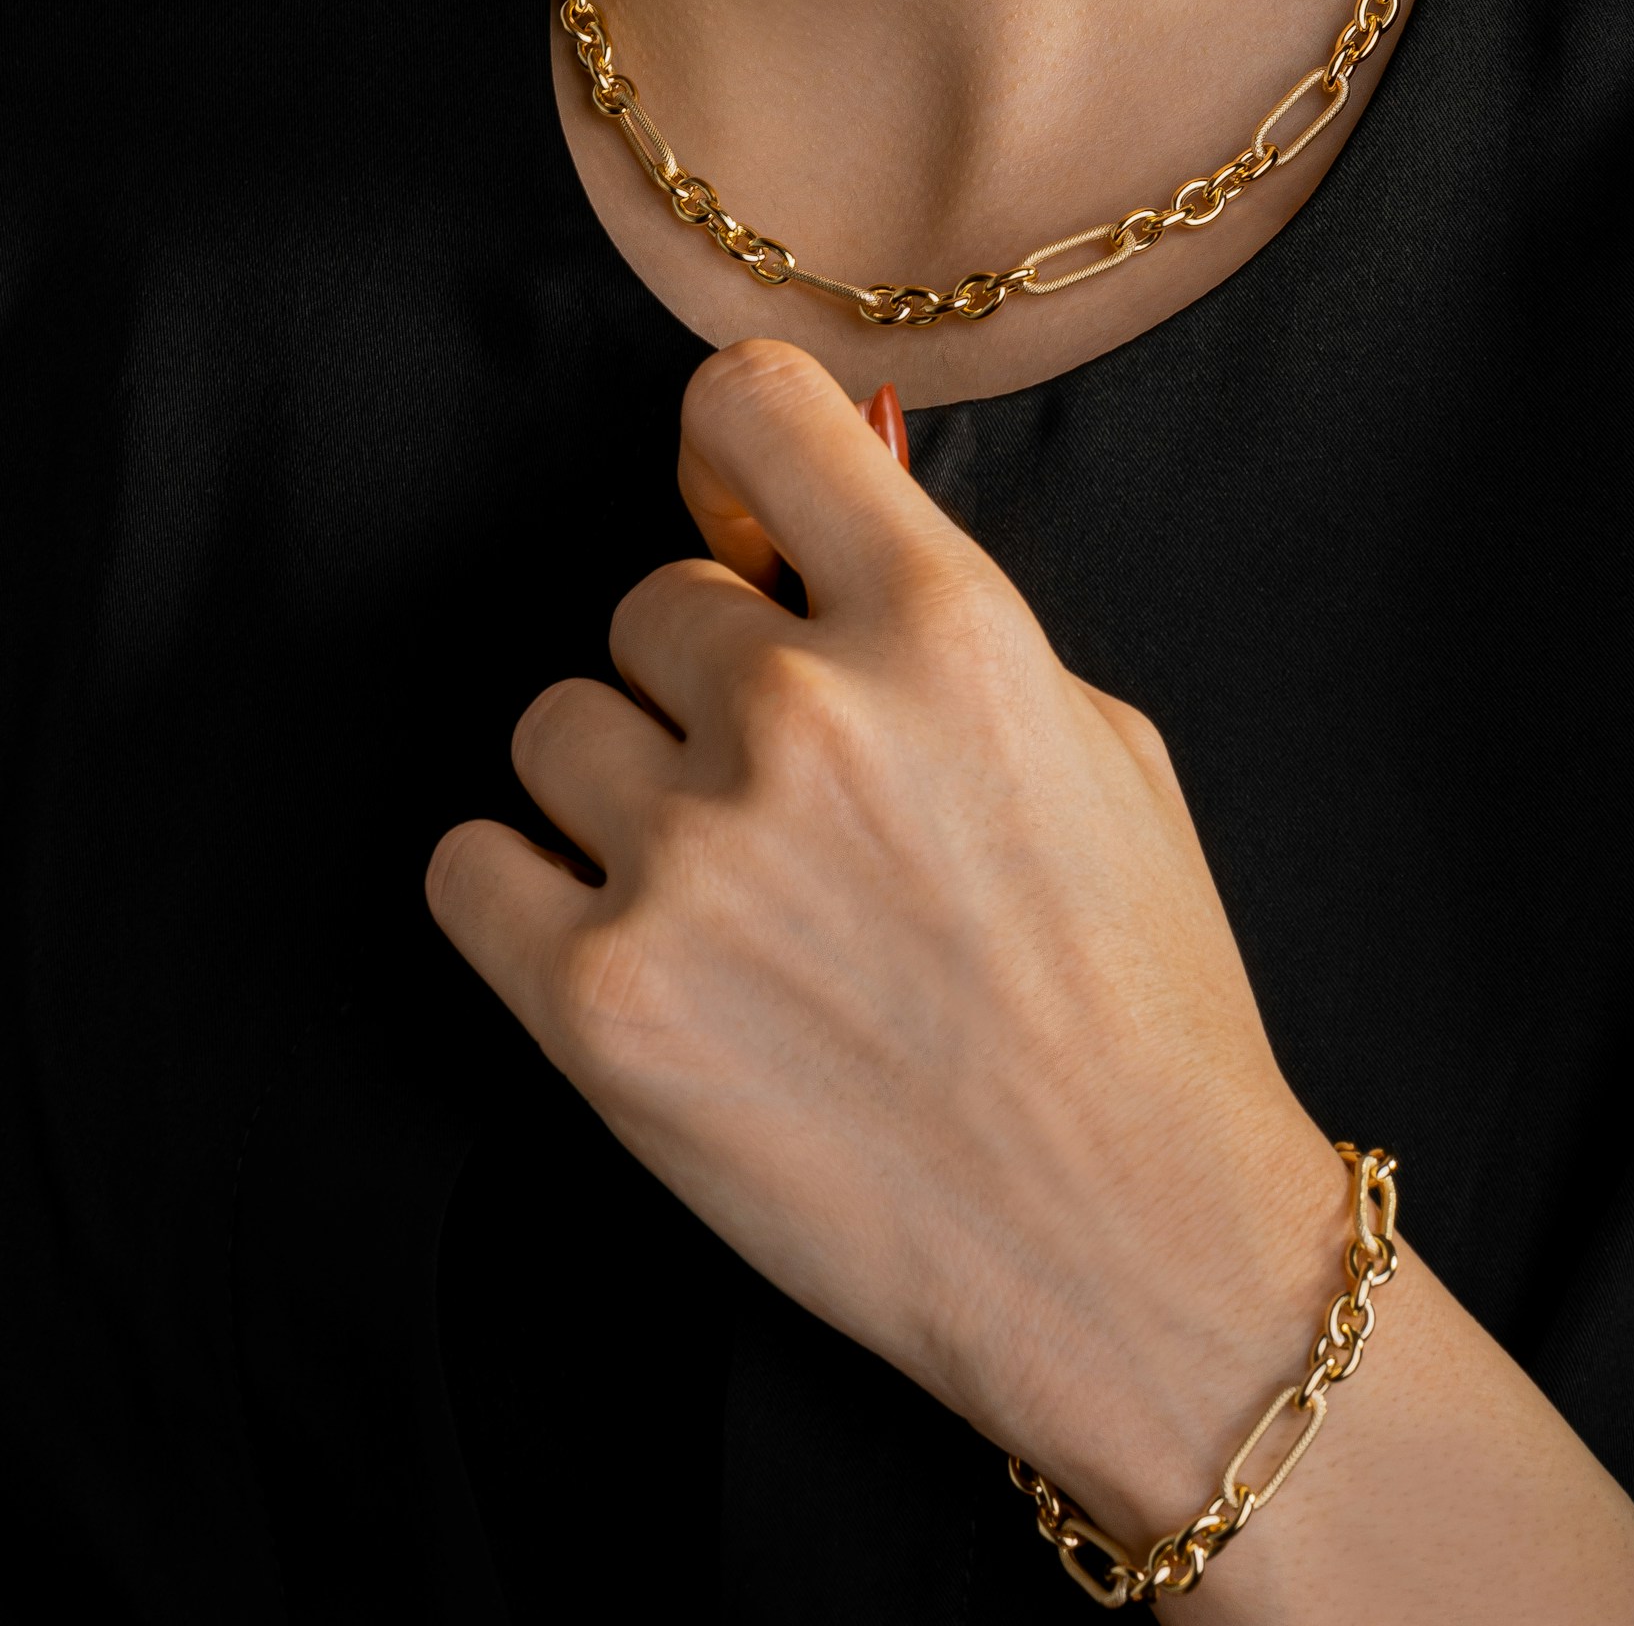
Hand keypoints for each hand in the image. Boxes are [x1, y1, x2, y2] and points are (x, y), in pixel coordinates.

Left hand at [426, 337, 1345, 1531]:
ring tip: (725, 897)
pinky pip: (468, 867)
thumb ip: (942, 621)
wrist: (1137, 1249)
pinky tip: (627, 950)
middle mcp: (808, 715)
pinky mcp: (599, 1002)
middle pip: (646, 603)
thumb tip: (817, 522)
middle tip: (787, 799)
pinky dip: (526, 898)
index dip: (733, 442)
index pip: (756, 410)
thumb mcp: (1099, 747)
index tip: (730, 491)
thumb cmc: (1138, 998)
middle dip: (704, 683)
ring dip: (620, 792)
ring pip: (554, 728)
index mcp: (947, 627)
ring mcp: (694, 859)